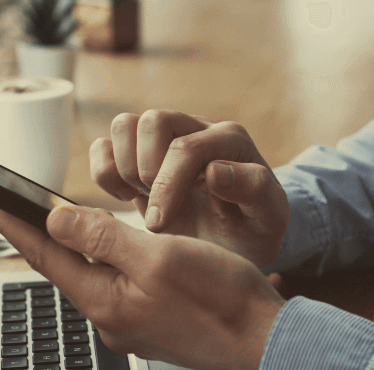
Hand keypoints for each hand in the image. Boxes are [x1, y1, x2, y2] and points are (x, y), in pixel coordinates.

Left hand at [0, 201, 285, 369]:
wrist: (264, 339)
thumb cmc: (221, 299)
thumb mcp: (158, 256)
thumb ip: (103, 236)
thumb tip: (56, 220)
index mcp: (104, 299)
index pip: (43, 254)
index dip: (13, 222)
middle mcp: (109, 314)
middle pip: (60, 265)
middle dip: (34, 231)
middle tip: (8, 201)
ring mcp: (129, 320)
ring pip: (88, 272)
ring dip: (69, 243)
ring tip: (49, 216)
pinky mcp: (149, 319)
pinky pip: (114, 281)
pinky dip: (102, 256)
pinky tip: (106, 244)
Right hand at [90, 110, 288, 266]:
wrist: (235, 243)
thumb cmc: (253, 231)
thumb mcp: (269, 219)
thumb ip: (255, 190)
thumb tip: (215, 171)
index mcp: (231, 140)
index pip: (186, 146)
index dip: (168, 184)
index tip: (162, 225)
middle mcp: (196, 129)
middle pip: (153, 121)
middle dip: (147, 170)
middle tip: (158, 210)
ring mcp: (164, 139)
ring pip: (125, 125)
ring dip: (125, 167)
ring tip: (143, 199)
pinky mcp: (138, 155)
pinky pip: (105, 144)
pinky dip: (105, 170)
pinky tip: (125, 196)